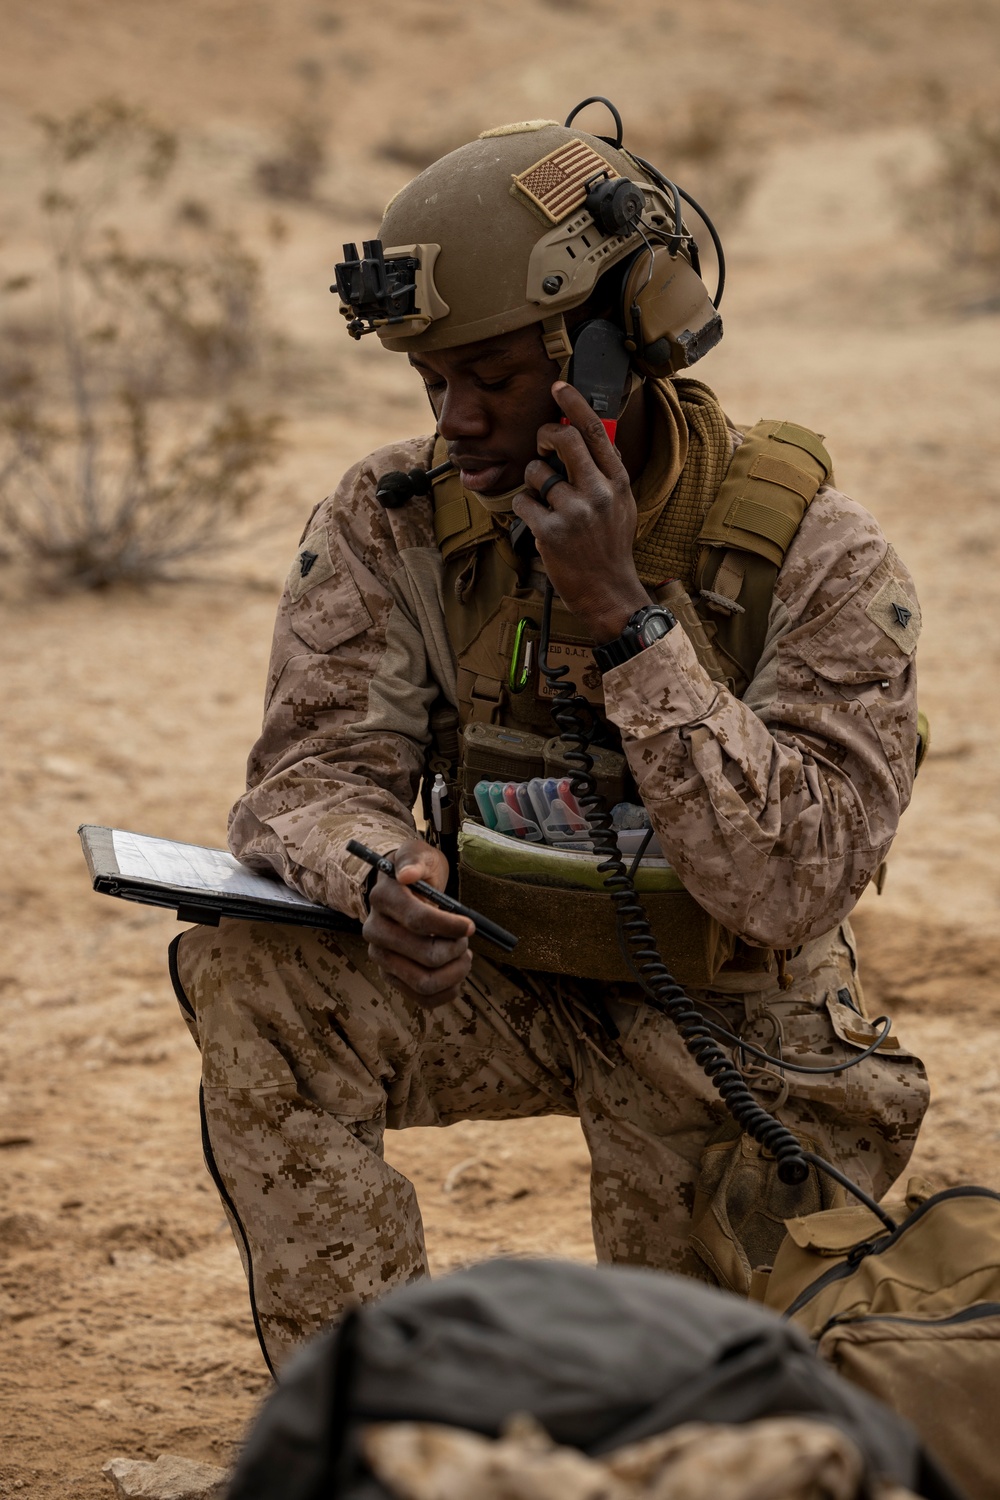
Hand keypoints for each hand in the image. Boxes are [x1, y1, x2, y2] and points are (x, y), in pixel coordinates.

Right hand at [362, 838, 472, 1008]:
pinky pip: (422, 999)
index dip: (450, 925)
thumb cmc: (416, 871)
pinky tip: (456, 973)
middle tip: (466, 939)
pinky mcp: (391, 978)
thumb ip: (414, 860)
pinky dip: (448, 991)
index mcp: (382, 899)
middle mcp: (375, 932)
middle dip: (456, 948)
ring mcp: (382, 958)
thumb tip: (408, 874)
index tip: (470, 925)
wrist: (404, 890)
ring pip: (425, 982)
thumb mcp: (418, 854)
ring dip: (455, 972)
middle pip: (425, 955)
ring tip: (463, 955)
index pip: (418, 920)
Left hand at [513, 382, 649, 640]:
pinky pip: (523, 502)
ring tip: (545, 501)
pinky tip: (538, 522)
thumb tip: (590, 436)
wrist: (609, 591)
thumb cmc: (611, 546)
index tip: (558, 387)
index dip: (573, 404)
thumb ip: (607, 472)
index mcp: (616, 481)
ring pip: (536, 472)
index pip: (595, 431)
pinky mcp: (552, 532)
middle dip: (544, 436)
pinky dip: (525, 508)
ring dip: (533, 482)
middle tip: (541, 447)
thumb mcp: (622, 504)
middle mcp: (598, 492)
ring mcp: (575, 512)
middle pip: (563, 439)